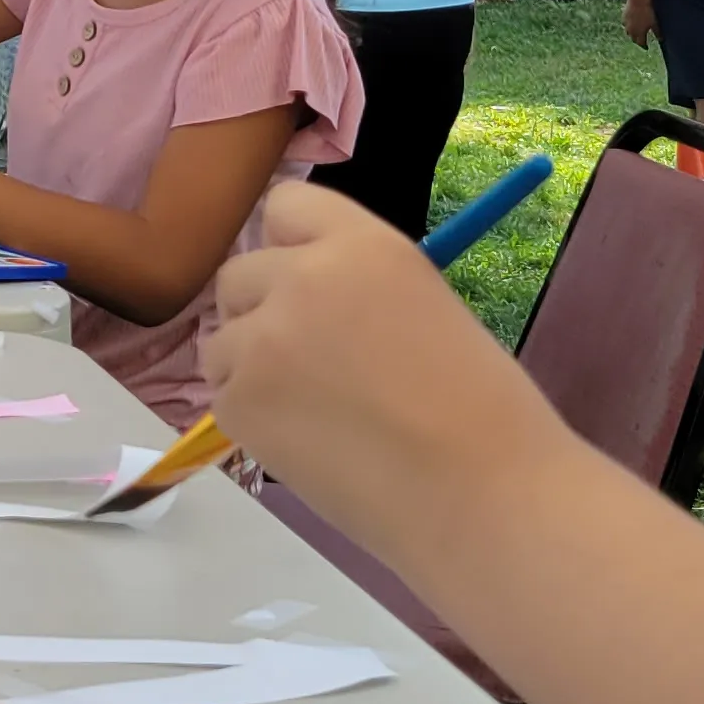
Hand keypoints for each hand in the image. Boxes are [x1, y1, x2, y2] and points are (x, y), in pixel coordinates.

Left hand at [206, 183, 569, 556]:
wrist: (481, 494)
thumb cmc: (482, 411)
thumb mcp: (426, 307)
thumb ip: (359, 290)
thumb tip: (308, 302)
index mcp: (362, 244)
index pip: (285, 208)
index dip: (292, 250)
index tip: (307, 286)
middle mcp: (301, 277)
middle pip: (239, 275)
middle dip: (262, 312)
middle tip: (310, 363)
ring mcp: (261, 340)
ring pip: (221, 340)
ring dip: (251, 368)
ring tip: (317, 412)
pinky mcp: (238, 403)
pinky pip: (223, 396)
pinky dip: (253, 419)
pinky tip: (309, 443)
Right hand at [621, 0, 655, 44]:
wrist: (638, 0)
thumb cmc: (648, 12)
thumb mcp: (655, 23)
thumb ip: (657, 32)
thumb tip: (661, 40)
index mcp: (639, 33)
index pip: (641, 43)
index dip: (644, 46)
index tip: (646, 47)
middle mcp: (631, 30)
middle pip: (633, 39)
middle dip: (637, 41)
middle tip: (641, 41)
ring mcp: (626, 24)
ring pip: (628, 32)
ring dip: (632, 34)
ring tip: (636, 33)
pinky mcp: (624, 17)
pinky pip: (625, 24)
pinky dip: (628, 26)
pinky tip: (632, 23)